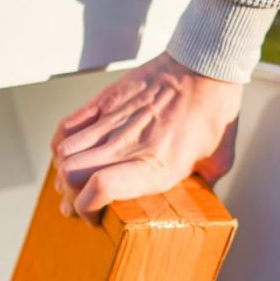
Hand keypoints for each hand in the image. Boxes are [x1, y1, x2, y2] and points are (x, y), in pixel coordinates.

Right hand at [50, 51, 243, 222]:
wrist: (205, 63)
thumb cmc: (214, 110)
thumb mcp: (219, 159)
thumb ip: (205, 185)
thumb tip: (202, 201)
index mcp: (156, 165)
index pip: (100, 188)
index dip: (86, 208)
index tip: (93, 217)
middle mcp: (128, 145)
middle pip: (71, 175)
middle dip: (69, 197)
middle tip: (80, 202)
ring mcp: (112, 121)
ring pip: (63, 154)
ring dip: (63, 173)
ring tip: (75, 180)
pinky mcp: (105, 101)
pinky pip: (66, 128)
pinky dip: (60, 145)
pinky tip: (71, 153)